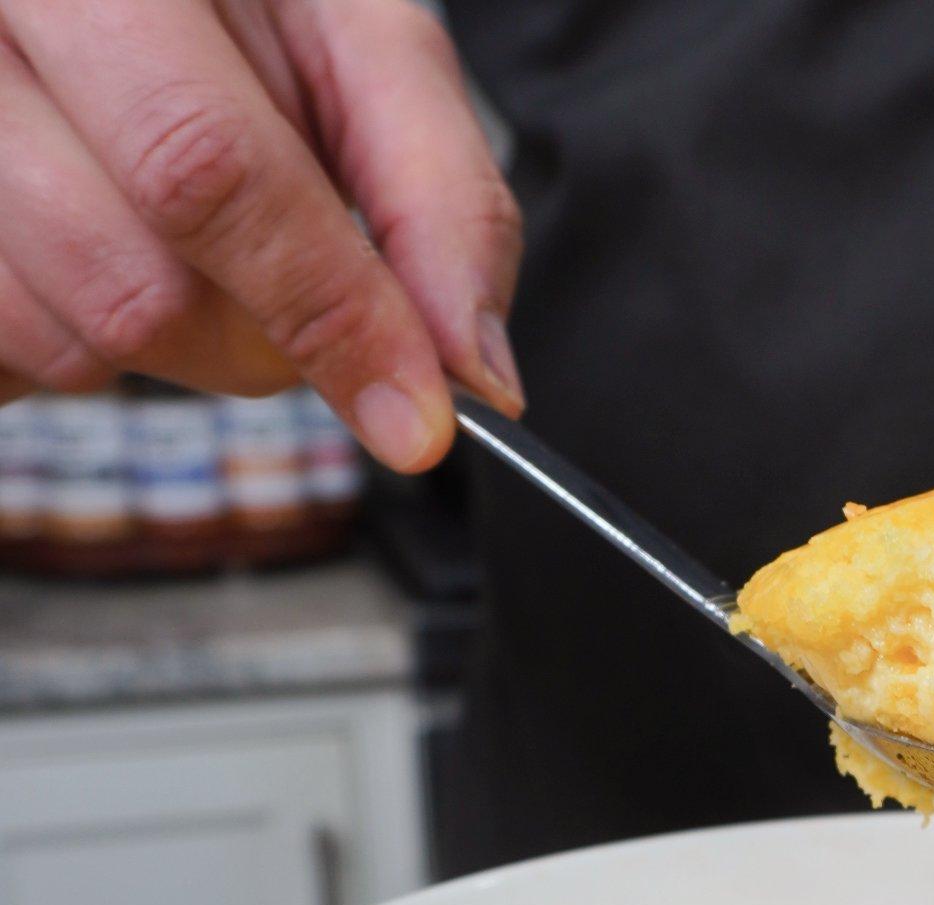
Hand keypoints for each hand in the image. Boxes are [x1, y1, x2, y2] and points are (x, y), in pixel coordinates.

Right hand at [0, 0, 521, 469]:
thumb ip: (435, 191)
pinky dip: (87, 338)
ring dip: (178, 342)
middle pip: (140, 287)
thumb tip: (478, 369)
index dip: (330, 312)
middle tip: (301, 294)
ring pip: (74, 337)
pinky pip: (11, 353)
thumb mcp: (353, 44)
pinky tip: (106, 240)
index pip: (206, 168)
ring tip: (182, 231)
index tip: (419, 421)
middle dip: (263, 347)